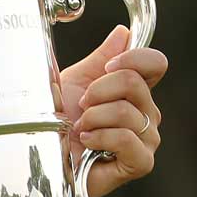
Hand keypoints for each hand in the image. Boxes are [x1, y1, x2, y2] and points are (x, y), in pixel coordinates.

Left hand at [57, 25, 167, 196]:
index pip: (155, 64)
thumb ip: (101, 58)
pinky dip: (100, 137)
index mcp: (135, 92)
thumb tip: (124, 33)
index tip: (106, 67)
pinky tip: (86, 142)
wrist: (41, 156)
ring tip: (80, 129)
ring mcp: (147, 139)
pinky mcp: (141, 162)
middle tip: (81, 106)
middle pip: (134, 83)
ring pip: (126, 111)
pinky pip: (127, 138)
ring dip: (92, 118)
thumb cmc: (58, 124)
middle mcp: (147, 114)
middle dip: (97, 91)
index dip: (132, 58)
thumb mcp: (76, 82)